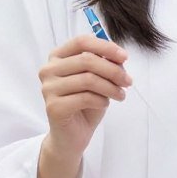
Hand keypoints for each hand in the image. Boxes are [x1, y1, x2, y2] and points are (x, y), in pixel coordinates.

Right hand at [39, 33, 131, 160]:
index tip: (124, 57)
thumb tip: (119, 57)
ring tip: (121, 95)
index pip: (81, 41)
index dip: (105, 47)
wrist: (72, 136)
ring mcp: (48, 88)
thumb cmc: (85, 104)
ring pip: (88, 79)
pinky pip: (85, 98)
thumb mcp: (98, 79)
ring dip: (111, 87)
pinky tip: (105, 104)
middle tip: (128, 81)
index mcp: (57, 57)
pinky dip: (102, 100)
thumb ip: (105, 64)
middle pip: (87, 60)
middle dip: (113, 70)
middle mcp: (49, 70)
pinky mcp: (53, 106)